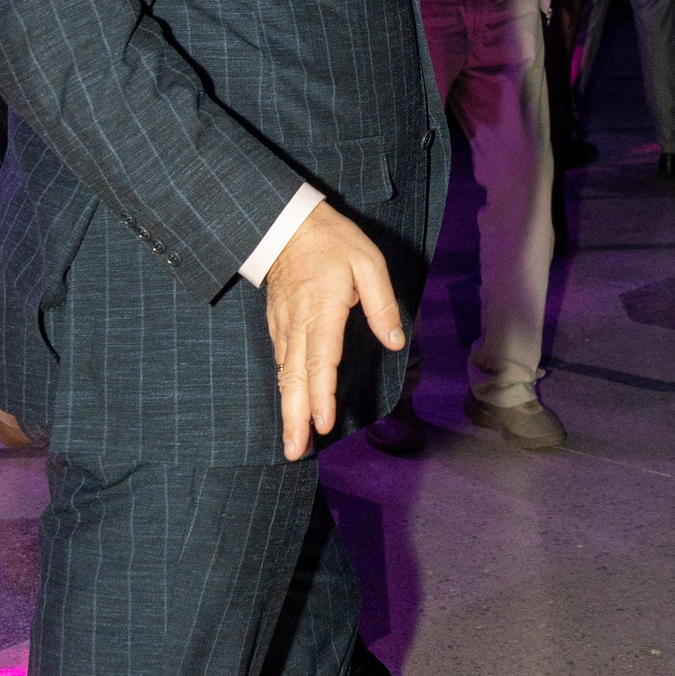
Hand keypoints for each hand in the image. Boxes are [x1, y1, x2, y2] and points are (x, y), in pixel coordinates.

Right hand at [263, 201, 406, 462]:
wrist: (286, 223)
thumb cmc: (332, 242)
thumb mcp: (368, 262)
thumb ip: (382, 303)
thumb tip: (396, 340)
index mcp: (322, 310)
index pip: (321, 360)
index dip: (322, 394)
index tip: (324, 423)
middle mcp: (298, 324)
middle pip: (295, 379)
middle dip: (296, 418)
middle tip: (295, 452)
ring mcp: (284, 326)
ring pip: (285, 375)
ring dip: (288, 410)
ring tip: (291, 443)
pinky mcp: (278, 325)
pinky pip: (281, 363)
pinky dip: (284, 390)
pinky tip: (289, 408)